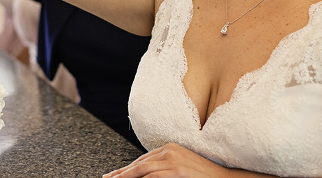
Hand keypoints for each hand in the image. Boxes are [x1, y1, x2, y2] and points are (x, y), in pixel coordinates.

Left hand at [103, 143, 229, 177]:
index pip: (143, 159)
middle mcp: (169, 151)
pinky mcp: (176, 171)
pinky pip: (151, 177)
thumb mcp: (183, 166)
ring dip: (126, 177)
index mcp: (170, 147)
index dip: (128, 168)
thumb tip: (148, 174)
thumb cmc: (206, 176)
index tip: (115, 175)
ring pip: (142, 170)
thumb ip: (167, 167)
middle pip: (140, 164)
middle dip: (122, 173)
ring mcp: (172, 160)